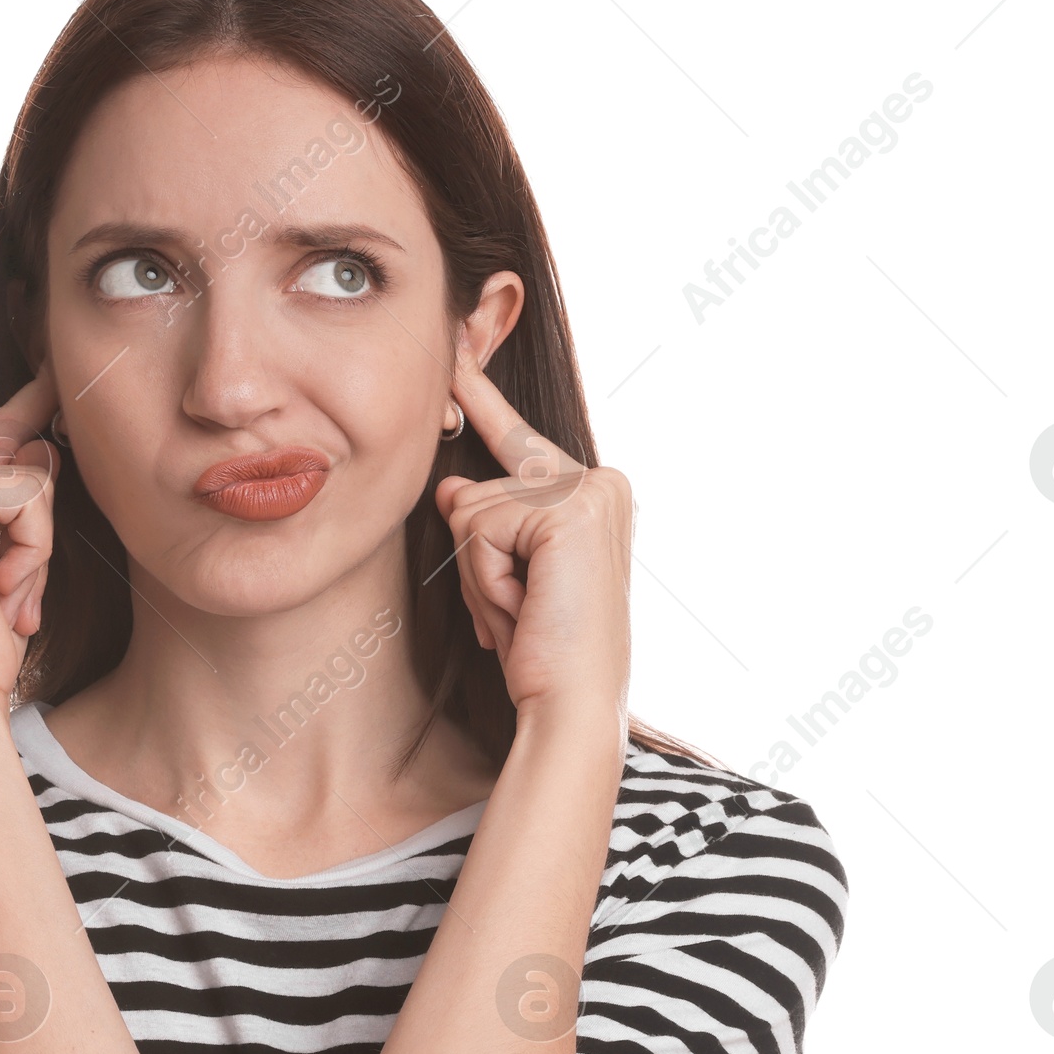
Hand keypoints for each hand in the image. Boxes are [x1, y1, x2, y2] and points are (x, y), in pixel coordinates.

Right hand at [0, 370, 59, 705]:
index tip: (57, 369)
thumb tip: (42, 442)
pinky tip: (0, 594)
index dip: (27, 407)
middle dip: (35, 527)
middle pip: (14, 452)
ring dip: (36, 549)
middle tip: (5, 595)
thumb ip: (14, 500)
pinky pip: (28, 499)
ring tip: (2, 600)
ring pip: (27, 477)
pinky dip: (33, 552)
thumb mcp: (4, 560)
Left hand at [433, 342, 631, 721]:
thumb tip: (452, 487)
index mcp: (594, 494)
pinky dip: (487, 579)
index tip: (455, 349)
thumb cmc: (542, 654)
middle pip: (477, 490)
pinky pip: (478, 527)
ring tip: (525, 614)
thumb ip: (486, 522)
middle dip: (478, 561)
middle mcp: (600, 482)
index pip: (518, 441)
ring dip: (481, 576)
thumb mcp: (504, 577)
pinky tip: (525, 608)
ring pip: (471, 510)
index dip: (480, 398)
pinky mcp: (569, 509)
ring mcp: (589, 491)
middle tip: (522, 611)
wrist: (571, 704)